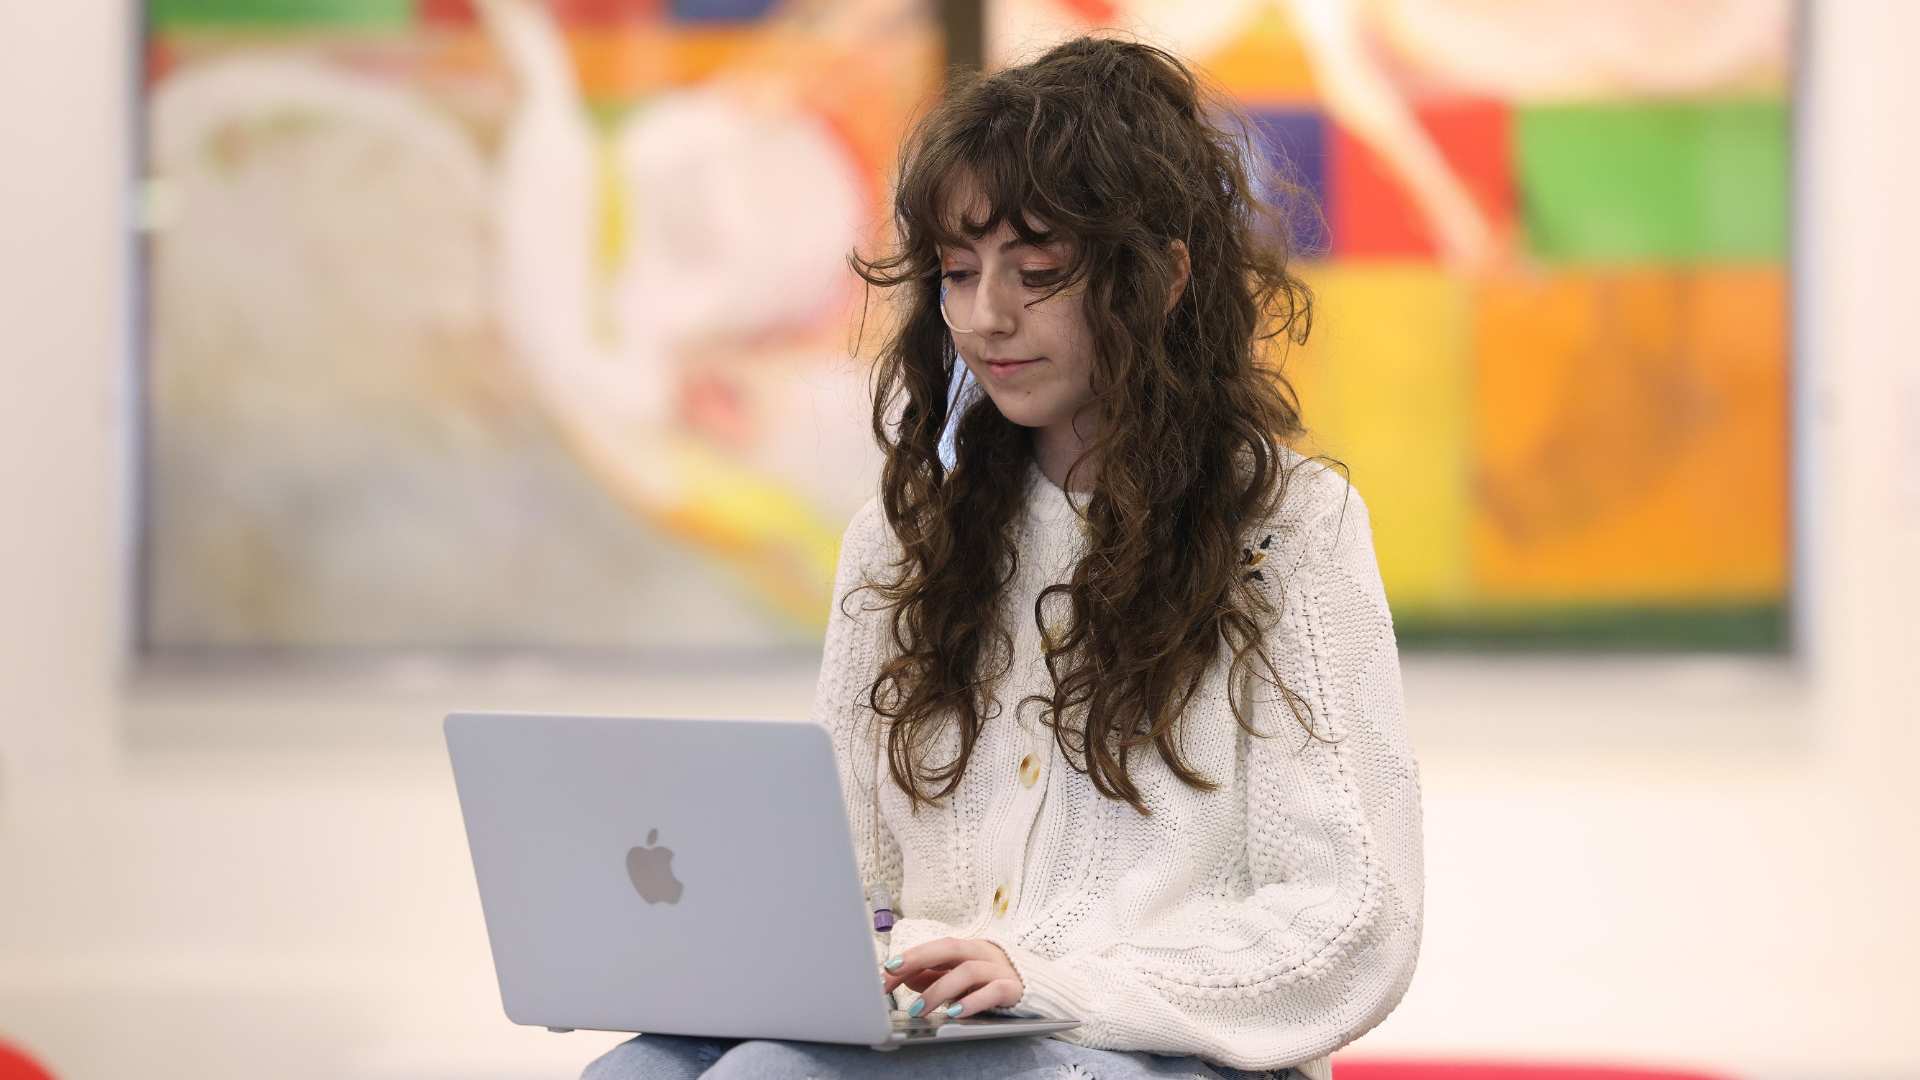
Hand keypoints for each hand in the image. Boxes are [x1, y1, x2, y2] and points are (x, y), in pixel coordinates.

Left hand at [880, 937, 1024, 1019]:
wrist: (1037, 989)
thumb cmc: (992, 981)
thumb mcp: (960, 978)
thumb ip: (934, 977)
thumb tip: (904, 978)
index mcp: (967, 949)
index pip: (934, 948)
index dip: (909, 958)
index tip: (885, 971)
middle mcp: (982, 954)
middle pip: (949, 948)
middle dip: (918, 959)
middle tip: (892, 976)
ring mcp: (998, 970)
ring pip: (967, 971)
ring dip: (938, 989)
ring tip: (919, 1008)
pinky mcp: (1012, 989)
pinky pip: (993, 991)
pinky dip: (972, 1001)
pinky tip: (955, 1013)